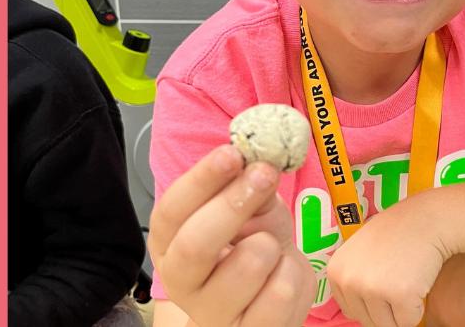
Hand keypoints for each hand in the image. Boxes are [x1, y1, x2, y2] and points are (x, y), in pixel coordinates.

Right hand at [148, 144, 316, 326]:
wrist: (275, 296)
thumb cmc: (256, 248)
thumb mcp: (252, 210)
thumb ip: (249, 185)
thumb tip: (257, 159)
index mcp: (170, 243)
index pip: (171, 211)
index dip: (201, 180)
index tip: (232, 154)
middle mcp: (182, 281)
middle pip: (195, 245)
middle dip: (233, 204)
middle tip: (263, 174)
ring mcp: (213, 314)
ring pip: (248, 266)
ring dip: (272, 244)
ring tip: (272, 247)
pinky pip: (280, 292)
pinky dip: (293, 273)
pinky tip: (282, 275)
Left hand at [327, 194, 452, 326]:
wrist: (427, 219)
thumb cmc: (397, 234)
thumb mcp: (360, 252)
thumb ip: (353, 280)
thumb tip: (356, 314)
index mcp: (336, 271)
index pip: (352, 311)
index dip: (372, 300)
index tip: (384, 276)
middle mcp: (349, 280)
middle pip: (368, 321)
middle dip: (387, 307)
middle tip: (398, 275)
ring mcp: (373, 288)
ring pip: (388, 325)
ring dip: (402, 309)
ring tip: (407, 277)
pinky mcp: (400, 295)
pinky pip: (408, 321)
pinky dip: (418, 308)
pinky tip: (418, 280)